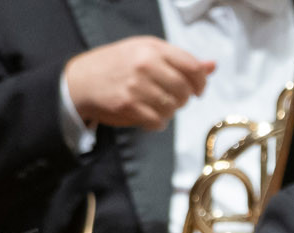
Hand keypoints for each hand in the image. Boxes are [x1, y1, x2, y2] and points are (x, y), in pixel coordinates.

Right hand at [63, 37, 212, 130]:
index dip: (201, 82)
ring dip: (170, 111)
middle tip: (174, 99)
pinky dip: (158, 123)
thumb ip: (180, 59)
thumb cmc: (117, 64)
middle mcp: (145, 65)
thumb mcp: (147, 51)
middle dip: (184, 99)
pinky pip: (158, 122)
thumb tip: (212, 66)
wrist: (81, 80)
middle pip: (184, 90)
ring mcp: (136, 86)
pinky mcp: (128, 106)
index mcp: (152, 48)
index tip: (198, 90)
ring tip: (158, 105)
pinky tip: (148, 115)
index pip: (192, 67)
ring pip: (172, 108)